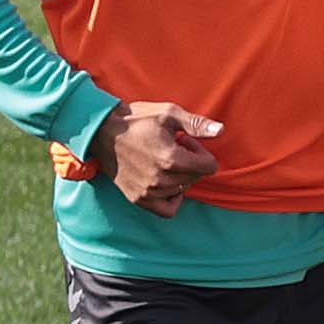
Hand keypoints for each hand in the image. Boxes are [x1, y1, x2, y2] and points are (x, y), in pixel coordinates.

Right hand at [96, 100, 223, 212]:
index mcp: (171, 159)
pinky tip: (166, 183)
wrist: (102, 131)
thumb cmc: (136, 119)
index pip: (208, 166)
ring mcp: (149, 192)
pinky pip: (167, 210)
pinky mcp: (138, 199)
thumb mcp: (168, 114)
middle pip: (196, 178)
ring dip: (180, 177)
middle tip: (174, 147)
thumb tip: (221, 131)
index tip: (185, 140)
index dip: (201, 151)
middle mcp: (161, 180)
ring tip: (164, 160)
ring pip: (183, 191)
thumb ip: (196, 124)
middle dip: (191, 162)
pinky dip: (172, 198)